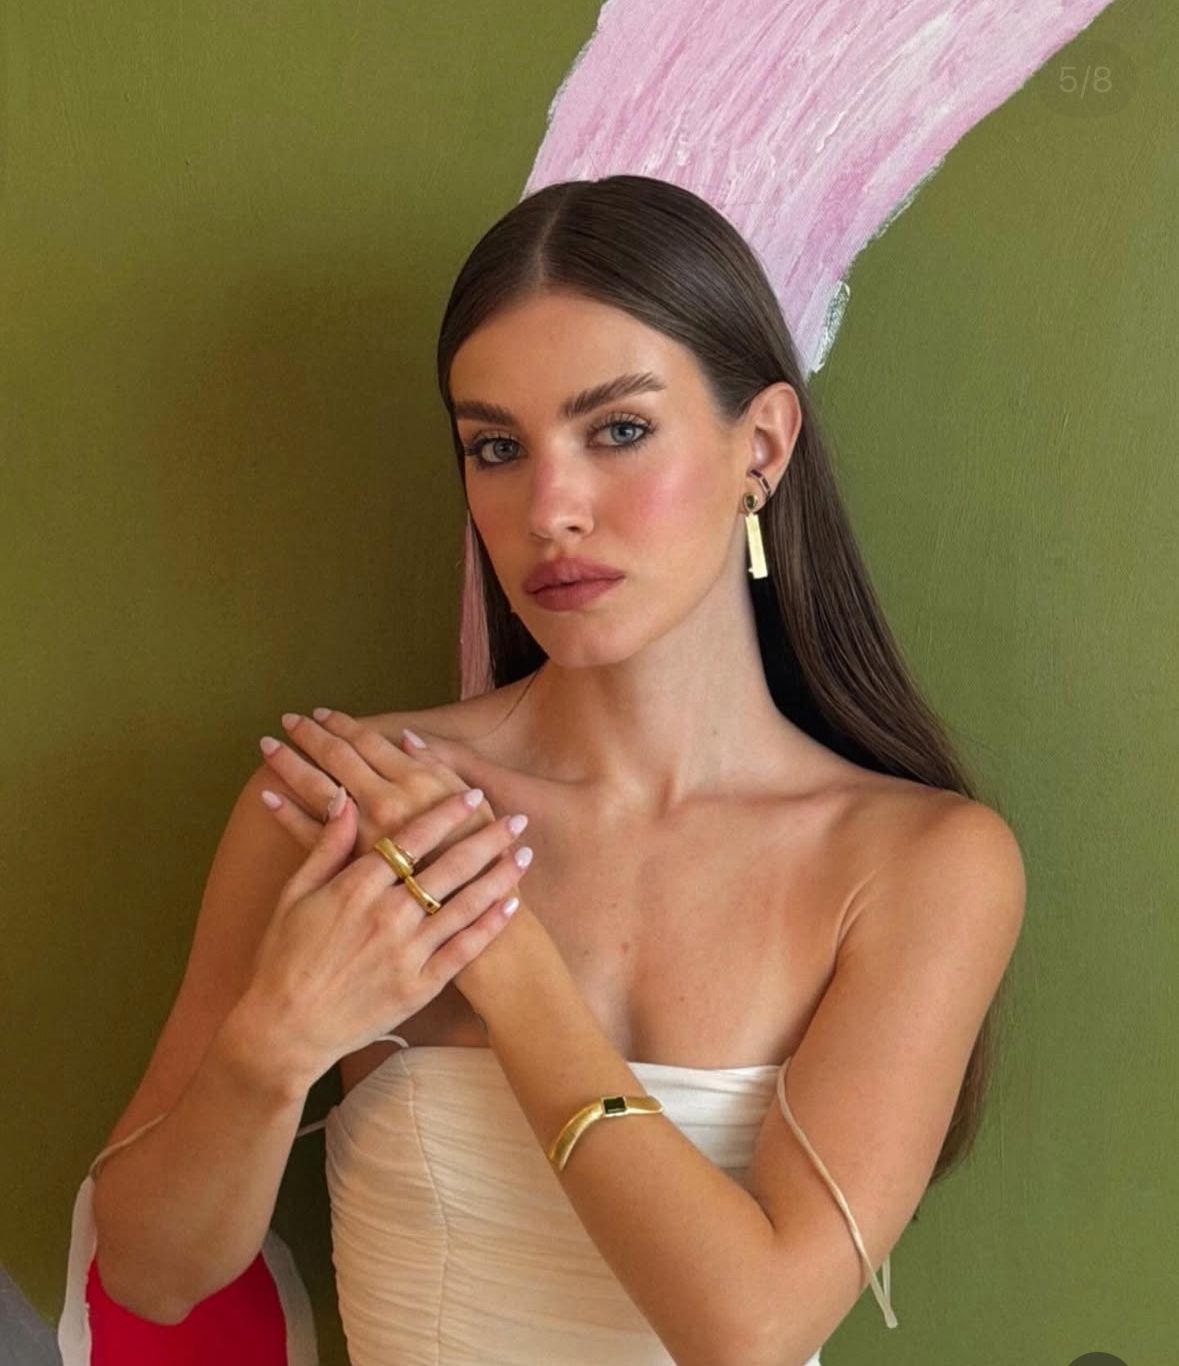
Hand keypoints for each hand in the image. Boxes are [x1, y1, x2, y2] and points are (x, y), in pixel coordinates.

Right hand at [239, 783, 530, 1091]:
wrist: (285, 1029)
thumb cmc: (284, 958)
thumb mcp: (294, 895)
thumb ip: (325, 846)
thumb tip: (343, 799)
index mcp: (356, 887)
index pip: (412, 840)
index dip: (446, 815)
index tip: (473, 796)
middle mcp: (387, 914)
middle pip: (449, 866)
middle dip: (487, 838)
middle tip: (517, 820)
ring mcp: (406, 952)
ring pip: (464, 904)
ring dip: (498, 877)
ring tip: (524, 855)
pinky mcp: (419, 986)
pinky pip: (463, 950)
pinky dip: (489, 925)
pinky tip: (511, 905)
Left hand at [258, 708, 496, 869]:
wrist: (471, 913)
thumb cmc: (481, 856)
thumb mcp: (476, 802)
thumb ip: (442, 766)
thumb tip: (408, 739)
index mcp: (415, 782)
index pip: (367, 742)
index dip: (343, 724)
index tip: (322, 713)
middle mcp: (384, 802)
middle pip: (336, 758)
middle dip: (309, 736)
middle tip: (287, 721)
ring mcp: (363, 834)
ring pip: (316, 789)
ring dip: (290, 765)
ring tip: (269, 748)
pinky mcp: (349, 865)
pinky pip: (309, 835)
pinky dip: (286, 813)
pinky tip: (269, 798)